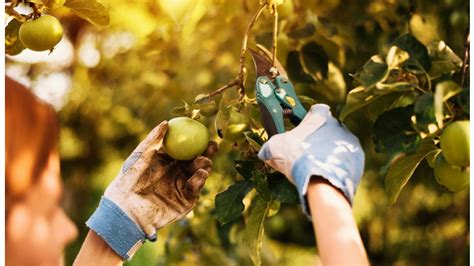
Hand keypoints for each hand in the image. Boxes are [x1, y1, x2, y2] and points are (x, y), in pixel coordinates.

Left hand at [86, 121, 217, 259]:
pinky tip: (200, 174)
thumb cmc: (127, 180)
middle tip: (212, 146)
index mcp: (167, 161)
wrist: (125, 210)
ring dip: (204, 165)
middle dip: (207, 153)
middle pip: (196, 160)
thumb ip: (154, 139)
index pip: (185, 148)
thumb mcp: (140, 155)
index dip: (196, 141)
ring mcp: (182, 187)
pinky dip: (200, 180)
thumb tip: (166, 122)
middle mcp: (176, 173)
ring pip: (199, 173)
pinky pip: (196, 189)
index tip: (203, 133)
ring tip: (202, 161)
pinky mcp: (185, 202)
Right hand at [258, 104, 364, 214]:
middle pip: (327, 128)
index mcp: (320, 116)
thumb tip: (264, 152)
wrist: (322, 181)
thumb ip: (269, 146)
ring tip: (316, 166)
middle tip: (306, 153)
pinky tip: (326, 173)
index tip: (301, 130)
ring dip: (328, 151)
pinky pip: (345, 158)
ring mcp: (350, 141)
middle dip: (317, 138)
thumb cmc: (297, 159)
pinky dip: (337, 164)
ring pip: (336, 143)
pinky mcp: (358, 157)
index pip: (316, 110)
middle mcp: (338, 124)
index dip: (308, 119)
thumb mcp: (275, 148)